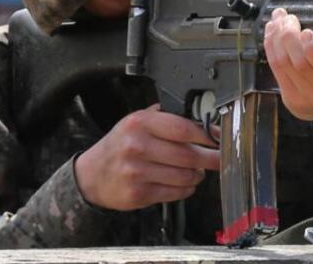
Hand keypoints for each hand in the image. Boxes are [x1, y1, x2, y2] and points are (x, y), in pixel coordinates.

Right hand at [74, 105, 218, 210]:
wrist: (92, 174)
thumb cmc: (120, 145)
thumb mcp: (137, 122)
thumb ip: (166, 118)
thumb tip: (203, 120)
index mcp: (140, 123)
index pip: (183, 128)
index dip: (207, 135)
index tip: (220, 138)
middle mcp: (137, 146)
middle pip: (188, 155)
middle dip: (210, 159)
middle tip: (219, 158)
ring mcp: (137, 172)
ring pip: (185, 176)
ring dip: (197, 175)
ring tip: (196, 171)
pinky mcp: (138, 194)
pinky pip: (176, 193)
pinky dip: (186, 189)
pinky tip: (182, 183)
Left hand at [264, 8, 312, 128]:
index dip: (312, 48)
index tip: (307, 31)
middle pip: (299, 63)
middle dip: (288, 35)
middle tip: (288, 17)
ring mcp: (305, 98)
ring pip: (282, 64)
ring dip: (276, 37)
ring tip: (277, 20)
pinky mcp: (289, 99)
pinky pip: (275, 69)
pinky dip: (270, 48)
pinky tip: (271, 34)